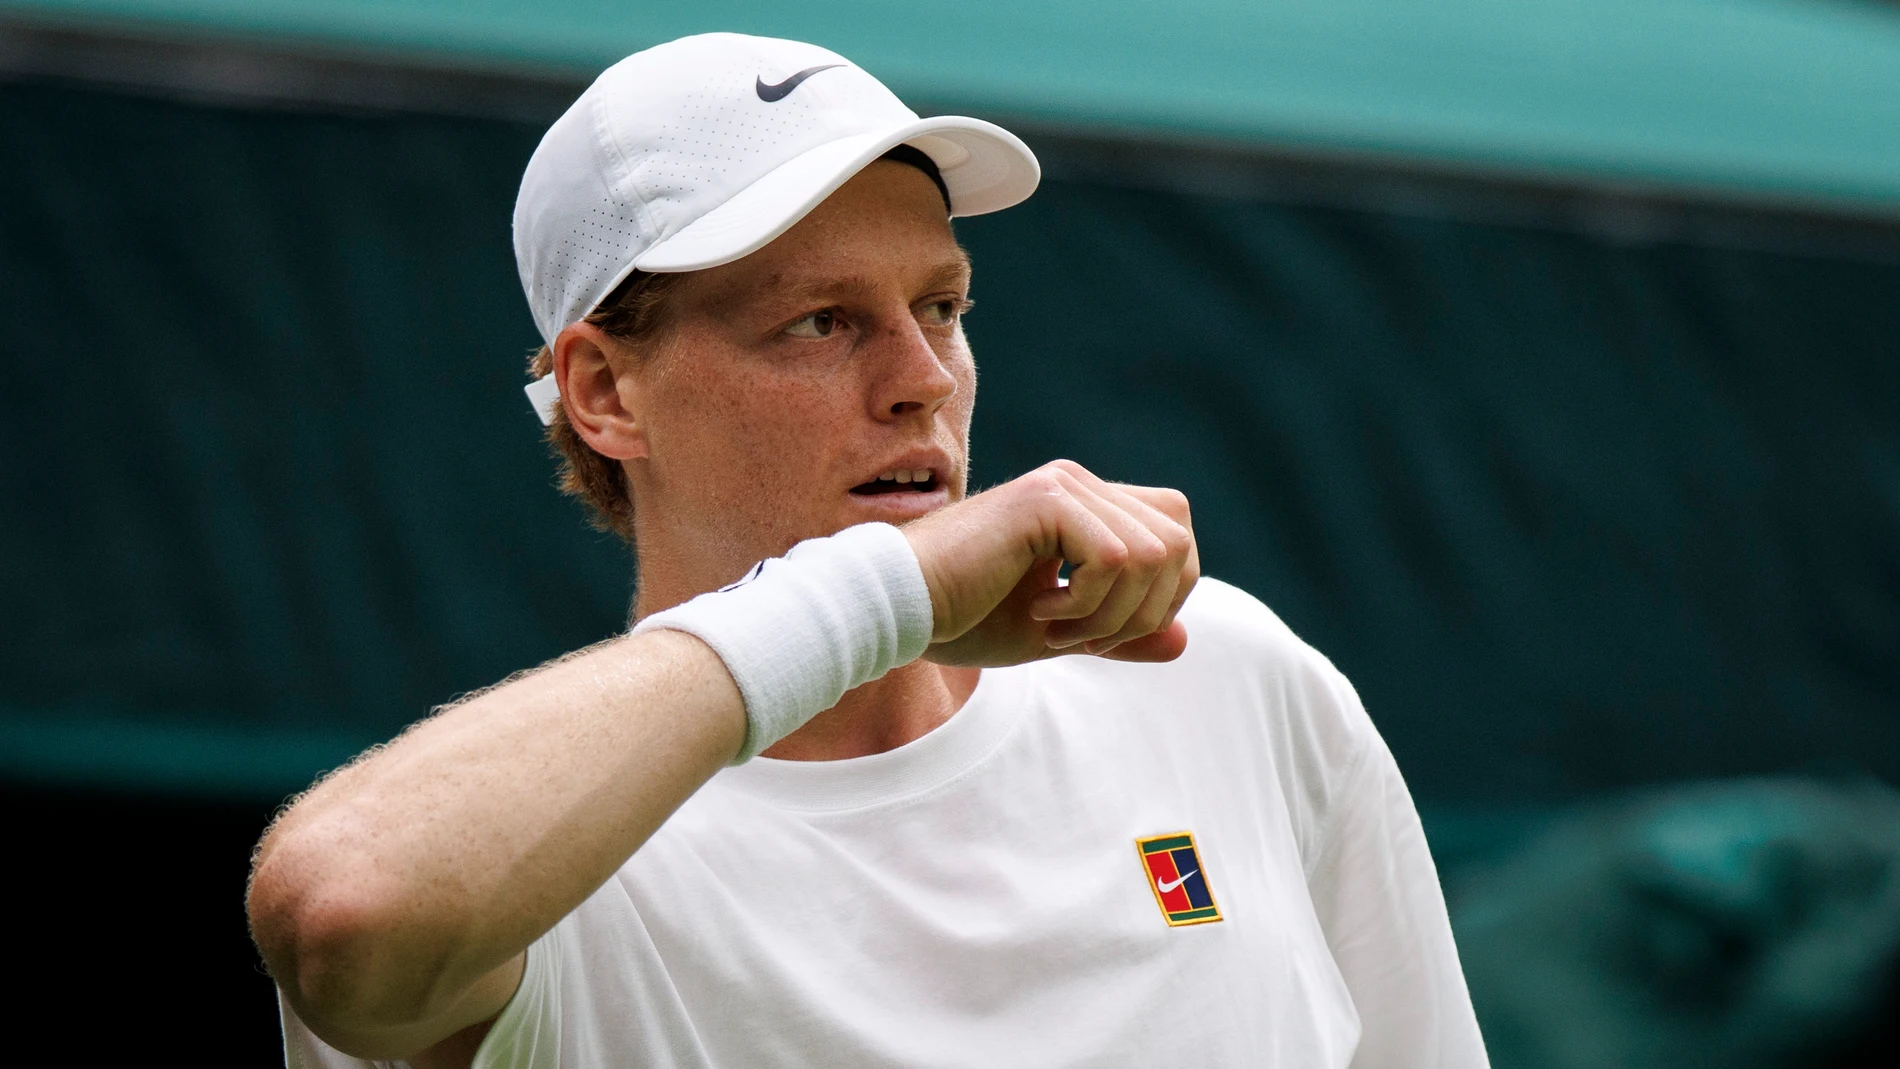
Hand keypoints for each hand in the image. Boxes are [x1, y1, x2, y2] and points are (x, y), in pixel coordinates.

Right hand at [901, 460, 1198, 666]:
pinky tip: (1041, 612)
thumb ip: (1119, 634)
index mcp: (1086, 506)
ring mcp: (1064, 485)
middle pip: (1177, 542)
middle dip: (1147, 611)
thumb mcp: (1059, 634)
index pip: (1175, 535)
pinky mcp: (1045, 499)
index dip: (1164, 596)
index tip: (1106, 636)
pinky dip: (1089, 603)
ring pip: (1154, 554)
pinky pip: (1115, 557)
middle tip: (1086, 642)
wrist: (898, 606)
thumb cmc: (965, 618)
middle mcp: (1080, 484)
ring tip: (1056, 631)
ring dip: (1113, 614)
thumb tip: (1184, 641)